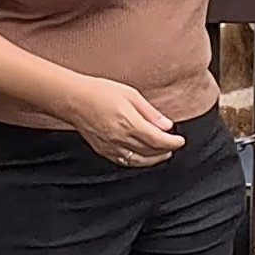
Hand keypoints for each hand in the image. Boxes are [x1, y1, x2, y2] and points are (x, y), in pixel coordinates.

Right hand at [60, 75, 186, 166]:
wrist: (74, 99)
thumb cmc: (101, 92)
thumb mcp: (132, 95)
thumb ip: (151, 113)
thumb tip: (167, 126)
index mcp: (129, 124)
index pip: (158, 140)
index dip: (172, 143)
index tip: (180, 141)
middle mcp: (120, 139)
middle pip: (149, 152)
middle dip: (164, 151)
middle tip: (173, 146)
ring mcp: (110, 147)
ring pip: (136, 160)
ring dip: (152, 159)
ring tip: (162, 154)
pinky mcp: (102, 150)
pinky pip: (123, 161)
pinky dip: (136, 161)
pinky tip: (141, 156)